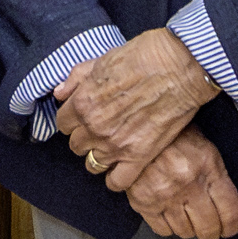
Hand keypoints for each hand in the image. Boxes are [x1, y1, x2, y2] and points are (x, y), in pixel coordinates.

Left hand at [58, 28, 219, 189]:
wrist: (178, 67)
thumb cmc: (143, 57)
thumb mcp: (102, 59)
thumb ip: (76, 78)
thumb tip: (60, 93)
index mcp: (83, 103)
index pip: (63, 123)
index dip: (73, 119)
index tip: (84, 116)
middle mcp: (95, 127)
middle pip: (76, 145)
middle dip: (85, 136)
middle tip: (101, 128)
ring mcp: (116, 145)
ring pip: (93, 164)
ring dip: (100, 156)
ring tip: (113, 146)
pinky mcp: (139, 156)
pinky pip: (118, 181)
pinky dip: (117, 177)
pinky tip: (123, 166)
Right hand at [122, 129, 237, 238]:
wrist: (139, 128)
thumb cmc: (176, 136)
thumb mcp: (205, 148)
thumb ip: (217, 177)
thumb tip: (226, 207)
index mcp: (208, 167)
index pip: (230, 211)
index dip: (232, 226)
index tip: (229, 229)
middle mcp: (188, 184)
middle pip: (208, 228)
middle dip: (212, 233)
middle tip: (210, 230)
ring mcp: (165, 195)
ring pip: (185, 232)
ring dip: (190, 229)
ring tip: (188, 219)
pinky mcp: (143, 202)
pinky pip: (162, 230)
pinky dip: (169, 227)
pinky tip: (170, 216)